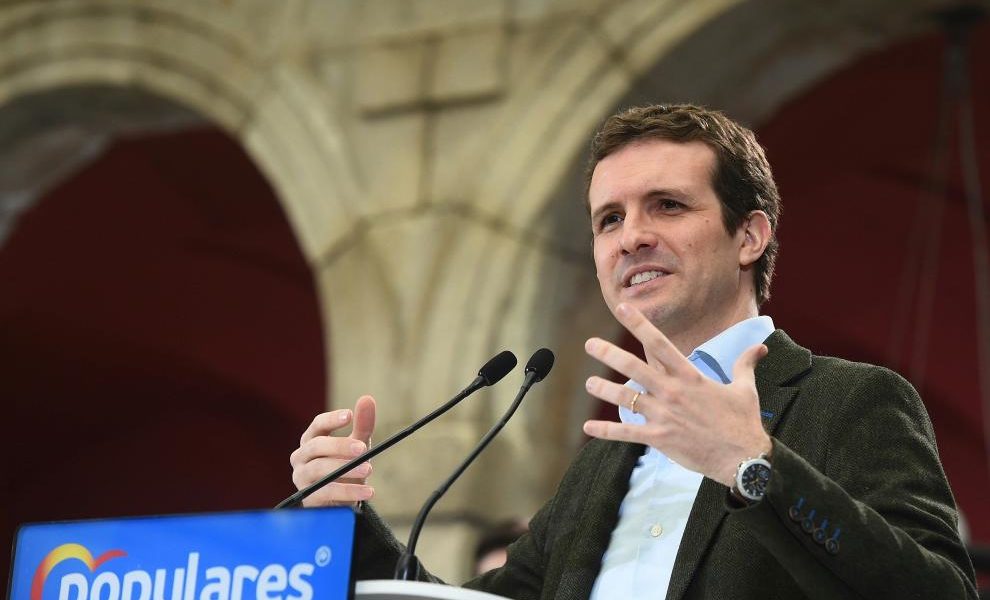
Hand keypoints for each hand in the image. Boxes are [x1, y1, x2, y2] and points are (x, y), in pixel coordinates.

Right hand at [289, 395, 376, 506]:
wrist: (343, 501)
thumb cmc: (347, 467)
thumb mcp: (358, 445)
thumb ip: (362, 425)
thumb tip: (367, 399)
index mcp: (311, 440)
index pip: (317, 424)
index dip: (332, 419)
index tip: (349, 415)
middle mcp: (301, 457)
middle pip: (316, 446)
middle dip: (340, 446)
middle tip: (363, 449)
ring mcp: (301, 478)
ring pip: (320, 469)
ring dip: (346, 469)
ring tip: (369, 469)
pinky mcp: (307, 498)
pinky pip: (326, 492)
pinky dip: (348, 491)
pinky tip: (367, 491)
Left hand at [582, 304, 770, 485]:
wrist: (743, 459)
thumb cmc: (743, 423)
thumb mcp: (744, 389)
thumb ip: (745, 364)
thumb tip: (760, 346)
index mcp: (690, 376)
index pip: (659, 344)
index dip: (639, 324)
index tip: (621, 308)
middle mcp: (672, 392)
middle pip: (633, 367)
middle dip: (609, 353)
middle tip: (590, 344)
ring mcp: (664, 415)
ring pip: (625, 398)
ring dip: (604, 389)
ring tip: (589, 383)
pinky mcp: (659, 439)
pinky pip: (627, 433)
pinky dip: (606, 430)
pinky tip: (589, 427)